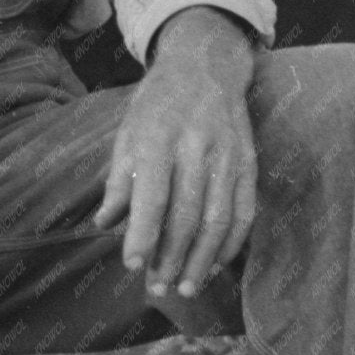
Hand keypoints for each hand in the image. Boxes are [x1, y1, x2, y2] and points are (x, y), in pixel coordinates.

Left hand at [94, 8, 256, 299]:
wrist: (205, 66)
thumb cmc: (156, 106)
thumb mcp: (128, 133)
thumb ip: (120, 180)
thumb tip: (105, 223)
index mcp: (160, 136)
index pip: (153, 194)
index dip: (143, 232)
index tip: (133, 265)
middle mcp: (196, 146)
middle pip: (188, 213)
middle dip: (172, 256)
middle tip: (157, 288)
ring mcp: (228, 155)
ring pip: (219, 218)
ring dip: (202, 259)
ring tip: (185, 287)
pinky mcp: (248, 162)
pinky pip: (244, 211)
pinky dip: (231, 244)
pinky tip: (215, 266)